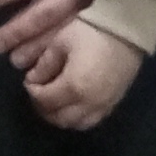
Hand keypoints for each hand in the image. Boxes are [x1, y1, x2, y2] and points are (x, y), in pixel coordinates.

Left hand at [25, 13, 143, 129]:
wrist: (127, 31)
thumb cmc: (91, 32)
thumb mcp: (61, 42)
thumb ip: (45, 64)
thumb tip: (33, 79)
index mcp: (74, 87)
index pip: (44, 100)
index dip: (32, 90)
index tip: (28, 79)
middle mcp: (89, 103)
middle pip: (59, 118)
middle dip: (43, 107)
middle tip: (37, 92)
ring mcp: (104, 106)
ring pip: (76, 125)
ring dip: (60, 116)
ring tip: (53, 99)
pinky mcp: (114, 104)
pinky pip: (92, 121)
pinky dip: (77, 117)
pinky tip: (72, 103)